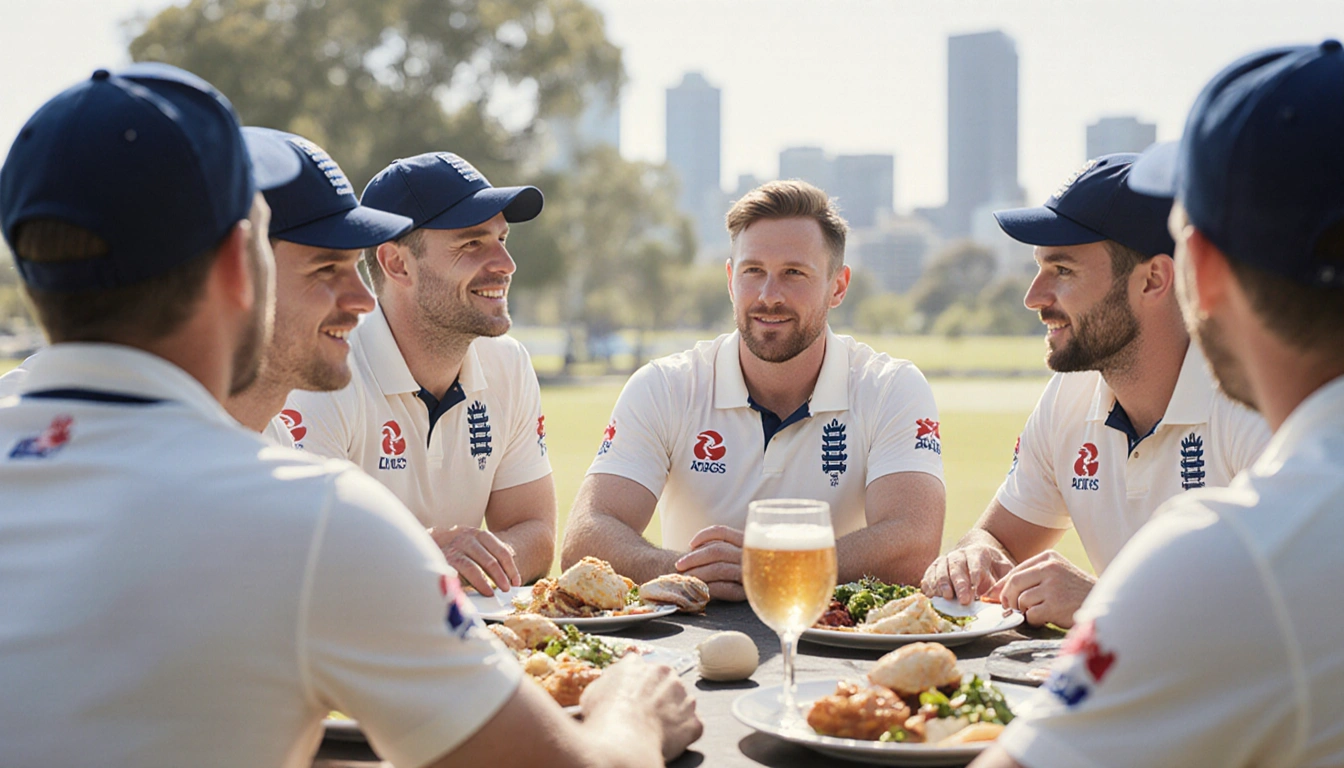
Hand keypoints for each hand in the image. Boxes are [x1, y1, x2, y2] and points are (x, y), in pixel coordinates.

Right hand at [427, 525, 520, 596]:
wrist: (425, 541)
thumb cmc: (456, 547)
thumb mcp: (473, 543)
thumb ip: (488, 554)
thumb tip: (510, 572)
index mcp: (479, 535)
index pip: (501, 551)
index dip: (511, 568)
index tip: (516, 582)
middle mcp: (467, 539)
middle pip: (490, 560)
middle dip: (501, 577)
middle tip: (507, 590)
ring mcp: (454, 549)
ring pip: (473, 567)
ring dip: (485, 582)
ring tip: (491, 593)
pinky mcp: (442, 560)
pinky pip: (457, 573)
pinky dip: (469, 583)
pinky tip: (475, 592)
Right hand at [581, 657, 702, 760]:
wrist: (623, 742)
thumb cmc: (605, 718)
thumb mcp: (594, 690)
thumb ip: (609, 680)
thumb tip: (613, 679)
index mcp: (640, 665)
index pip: (642, 669)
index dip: (637, 686)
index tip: (634, 698)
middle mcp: (666, 675)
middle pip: (666, 683)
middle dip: (660, 697)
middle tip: (645, 716)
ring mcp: (684, 698)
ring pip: (683, 703)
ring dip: (673, 714)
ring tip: (656, 730)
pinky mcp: (694, 721)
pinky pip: (692, 726)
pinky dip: (684, 734)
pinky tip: (668, 740)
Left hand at [674, 525, 744, 601]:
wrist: (762, 592)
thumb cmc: (744, 571)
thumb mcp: (736, 554)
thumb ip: (721, 548)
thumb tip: (693, 547)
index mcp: (746, 541)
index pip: (721, 531)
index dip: (703, 536)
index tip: (690, 544)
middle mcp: (749, 555)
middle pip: (717, 550)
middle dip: (694, 558)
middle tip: (679, 565)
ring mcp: (750, 573)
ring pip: (718, 568)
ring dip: (698, 573)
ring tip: (685, 578)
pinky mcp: (747, 591)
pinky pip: (724, 588)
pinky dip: (709, 586)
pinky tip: (699, 589)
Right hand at [921, 545, 1014, 604]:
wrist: (976, 556)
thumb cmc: (992, 567)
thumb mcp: (1003, 570)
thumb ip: (1004, 580)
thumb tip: (1003, 597)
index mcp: (977, 552)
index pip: (975, 563)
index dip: (975, 575)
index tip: (977, 588)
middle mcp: (958, 554)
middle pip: (956, 567)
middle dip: (959, 584)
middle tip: (964, 600)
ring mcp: (944, 561)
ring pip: (940, 570)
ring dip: (942, 585)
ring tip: (947, 597)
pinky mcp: (934, 569)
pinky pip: (928, 575)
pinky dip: (929, 585)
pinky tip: (932, 595)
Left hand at [985, 550, 1094, 627]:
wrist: (1106, 603)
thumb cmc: (1077, 591)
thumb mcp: (1057, 574)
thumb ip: (1032, 577)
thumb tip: (997, 591)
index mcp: (1049, 557)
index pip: (1016, 571)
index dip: (1003, 586)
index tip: (996, 597)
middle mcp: (1050, 568)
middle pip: (1014, 584)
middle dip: (1008, 599)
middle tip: (1010, 608)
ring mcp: (1053, 587)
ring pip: (1022, 601)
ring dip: (1025, 611)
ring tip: (1038, 612)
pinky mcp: (1055, 605)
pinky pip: (1031, 615)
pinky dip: (1034, 621)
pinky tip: (1045, 619)